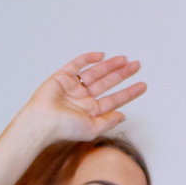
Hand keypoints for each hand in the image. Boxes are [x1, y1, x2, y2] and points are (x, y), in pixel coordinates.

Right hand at [13, 53, 146, 143]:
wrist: (42, 121)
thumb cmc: (64, 128)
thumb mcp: (92, 129)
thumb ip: (109, 122)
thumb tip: (123, 116)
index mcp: (92, 111)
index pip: (115, 99)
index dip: (129, 92)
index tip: (143, 85)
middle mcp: (84, 98)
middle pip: (108, 83)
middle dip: (123, 74)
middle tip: (137, 65)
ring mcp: (73, 87)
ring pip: (96, 73)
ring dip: (110, 65)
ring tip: (125, 59)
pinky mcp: (62, 77)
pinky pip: (77, 65)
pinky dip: (88, 59)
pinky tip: (101, 55)